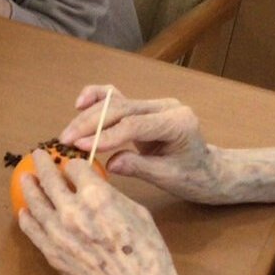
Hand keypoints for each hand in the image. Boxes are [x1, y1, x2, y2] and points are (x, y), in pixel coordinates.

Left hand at [17, 150, 195, 274]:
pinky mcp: (50, 251)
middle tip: (38, 155)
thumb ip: (111, 195)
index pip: (76, 168)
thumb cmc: (146, 254)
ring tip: (27, 178)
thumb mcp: (137, 213)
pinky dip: (26, 216)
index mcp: (96, 196)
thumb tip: (95, 186)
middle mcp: (72, 210)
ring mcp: (57, 231)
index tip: (73, 164)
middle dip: (43, 164)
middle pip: (50, 179)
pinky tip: (25, 210)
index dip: (75, 164)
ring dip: (29, 186)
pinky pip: (31, 229)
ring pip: (34, 201)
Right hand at [59, 85, 223, 203]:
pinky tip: (79, 105)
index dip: (105, 135)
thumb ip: (139, 167)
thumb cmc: (193, 176)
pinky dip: (96, 98)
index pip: (134, 125)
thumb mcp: (168, 177)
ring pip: (114, 100)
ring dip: (87, 115)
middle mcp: (165, 107)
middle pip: (120, 108)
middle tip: (65, 141)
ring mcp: (152, 104)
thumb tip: (109, 163)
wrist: (209, 170)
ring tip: (67, 133)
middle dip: (89, 124)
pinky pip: (115, 97)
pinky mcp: (141, 107)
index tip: (80, 147)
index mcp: (178, 122)